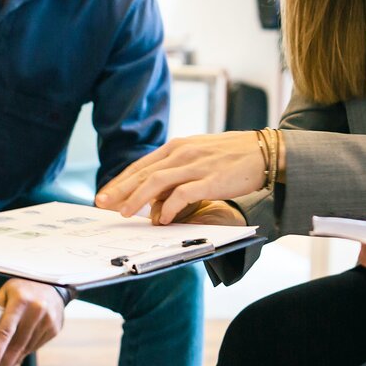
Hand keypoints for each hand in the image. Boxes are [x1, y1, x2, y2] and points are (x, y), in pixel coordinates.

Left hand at [0, 280, 64, 365]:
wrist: (53, 287)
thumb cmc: (23, 290)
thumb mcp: (7, 291)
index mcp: (21, 300)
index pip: (5, 331)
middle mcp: (36, 310)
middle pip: (16, 345)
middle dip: (4, 365)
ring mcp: (48, 320)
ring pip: (26, 349)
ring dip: (13, 363)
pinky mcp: (54, 329)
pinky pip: (35, 347)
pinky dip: (24, 355)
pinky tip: (15, 361)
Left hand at [95, 132, 265, 223]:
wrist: (264, 151)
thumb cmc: (231, 156)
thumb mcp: (199, 155)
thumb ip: (177, 170)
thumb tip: (157, 196)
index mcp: (177, 146)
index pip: (141, 165)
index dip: (121, 180)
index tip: (105, 194)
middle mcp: (182, 153)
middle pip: (143, 173)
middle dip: (120, 189)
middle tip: (102, 204)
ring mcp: (196, 165)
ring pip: (157, 182)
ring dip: (137, 199)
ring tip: (125, 213)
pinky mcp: (211, 180)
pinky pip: (183, 194)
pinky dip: (169, 207)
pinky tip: (161, 219)